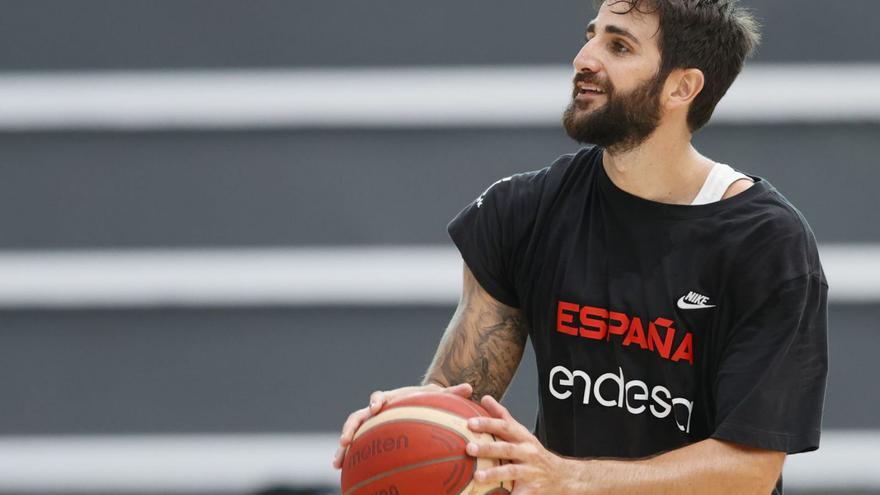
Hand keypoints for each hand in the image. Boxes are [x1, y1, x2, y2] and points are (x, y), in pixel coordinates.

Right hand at [332, 381, 473, 468]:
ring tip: (337, 462)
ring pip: (351, 433)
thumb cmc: (426, 401)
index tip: (376, 407)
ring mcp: (369, 424)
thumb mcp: (437, 397)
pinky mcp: (367, 437)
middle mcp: (375, 410)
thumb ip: (451, 393)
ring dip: (343, 446)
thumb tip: (470, 387)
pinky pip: (355, 447)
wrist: (414, 404)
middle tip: (346, 440)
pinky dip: (347, 457)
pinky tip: (342, 472)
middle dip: (351, 428)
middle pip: (357, 416)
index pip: (379, 397)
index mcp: (390, 398)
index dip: (376, 401)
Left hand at [466, 395, 573, 494]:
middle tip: (469, 448)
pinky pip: (517, 494)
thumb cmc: (534, 453)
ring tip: (477, 476)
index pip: (505, 426)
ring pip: (511, 471)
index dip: (488, 423)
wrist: (561, 476)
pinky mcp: (531, 490)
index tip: (471, 422)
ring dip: (494, 473)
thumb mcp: (522, 433)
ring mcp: (530, 472)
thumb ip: (503, 417)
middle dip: (488, 448)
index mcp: (523, 438)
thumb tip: (485, 398)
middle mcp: (528, 453)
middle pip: (507, 448)